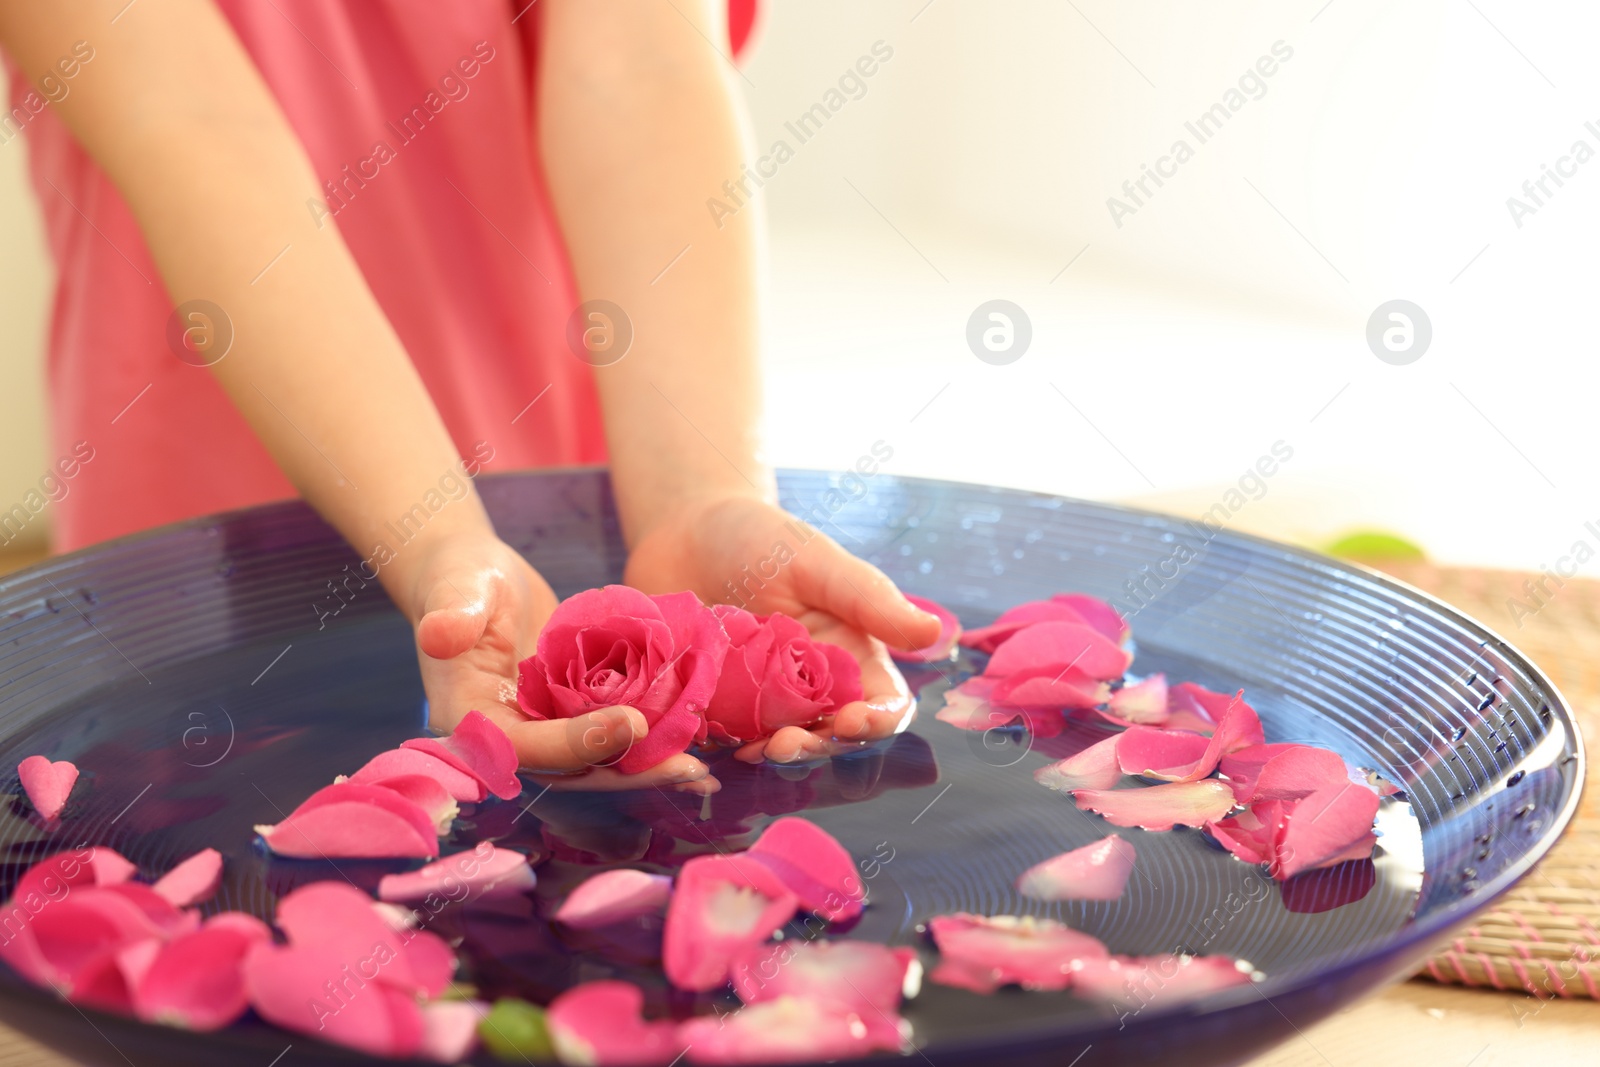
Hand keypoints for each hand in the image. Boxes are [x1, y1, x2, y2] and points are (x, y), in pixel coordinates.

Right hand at [406, 528, 718, 793]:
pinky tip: (696, 742)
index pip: (525, 747)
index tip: (632, 724)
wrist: (476, 580)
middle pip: (569, 772)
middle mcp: (504, 742)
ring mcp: (539, 736)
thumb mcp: (459, 586)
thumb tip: (438, 635)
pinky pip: (608, 741)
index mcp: (469, 721)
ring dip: (646, 769)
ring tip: (702, 769)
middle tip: (690, 769)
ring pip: (595, 765)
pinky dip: (647, 746)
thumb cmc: (463, 577)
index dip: (577, 743)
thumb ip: (452, 612)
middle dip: (628, 773)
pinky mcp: (567, 722)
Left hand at [623, 495, 942, 763]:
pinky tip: (705, 748)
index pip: (882, 705)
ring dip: (769, 757)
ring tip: (747, 751)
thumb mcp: (817, 562)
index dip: (875, 724)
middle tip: (784, 745)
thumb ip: (871, 600)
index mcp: (851, 655)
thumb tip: (934, 633)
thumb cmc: (760, 537)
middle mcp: (812, 687)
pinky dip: (718, 751)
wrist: (684, 528)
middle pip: (831, 737)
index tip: (851, 722)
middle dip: (815, 749)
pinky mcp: (714, 706)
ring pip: (779, 746)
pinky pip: (722, 740)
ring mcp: (762, 702)